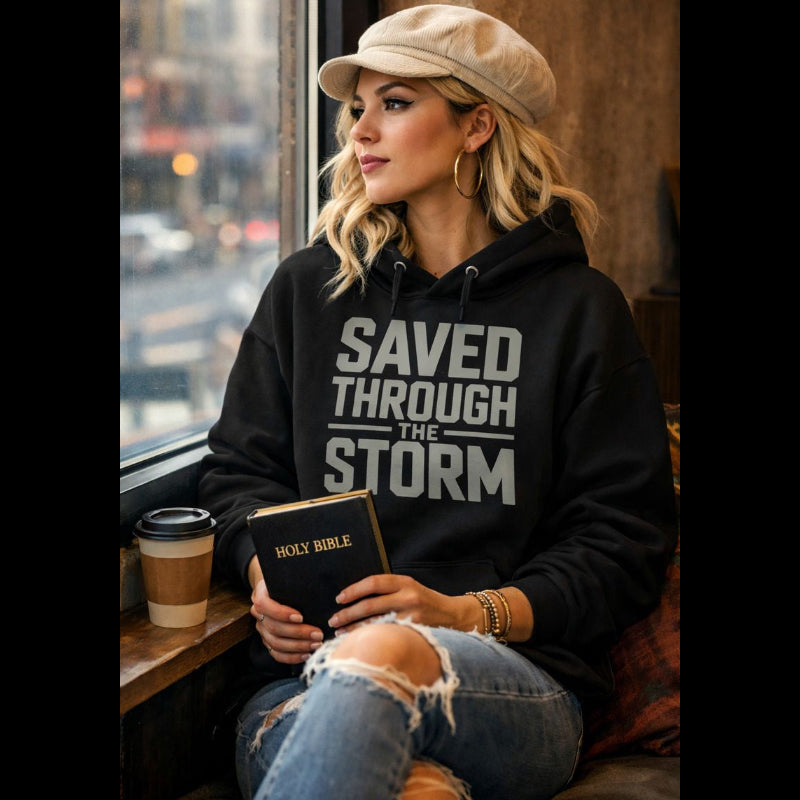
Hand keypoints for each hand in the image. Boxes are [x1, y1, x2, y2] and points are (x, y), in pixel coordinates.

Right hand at [251, 578, 323, 663]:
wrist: (275, 588)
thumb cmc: (286, 582)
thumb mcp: (288, 576)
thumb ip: (296, 580)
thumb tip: (317, 583)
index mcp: (260, 594)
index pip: (265, 605)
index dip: (282, 613)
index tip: (300, 617)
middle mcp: (258, 613)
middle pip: (274, 628)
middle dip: (298, 633)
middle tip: (318, 634)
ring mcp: (261, 628)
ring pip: (275, 643)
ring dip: (298, 646)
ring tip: (316, 644)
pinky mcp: (267, 640)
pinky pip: (276, 653)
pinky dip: (291, 657)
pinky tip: (306, 655)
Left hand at [327, 573, 467, 634]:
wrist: (454, 617)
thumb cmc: (426, 603)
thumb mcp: (410, 588)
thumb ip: (389, 591)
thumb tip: (356, 597)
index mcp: (405, 582)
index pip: (374, 582)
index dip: (354, 590)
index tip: (339, 598)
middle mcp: (408, 597)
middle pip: (370, 605)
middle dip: (348, 614)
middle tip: (333, 620)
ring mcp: (412, 617)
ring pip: (375, 624)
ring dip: (354, 629)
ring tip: (339, 633)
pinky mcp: (414, 634)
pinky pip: (386, 637)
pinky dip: (370, 639)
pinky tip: (359, 643)